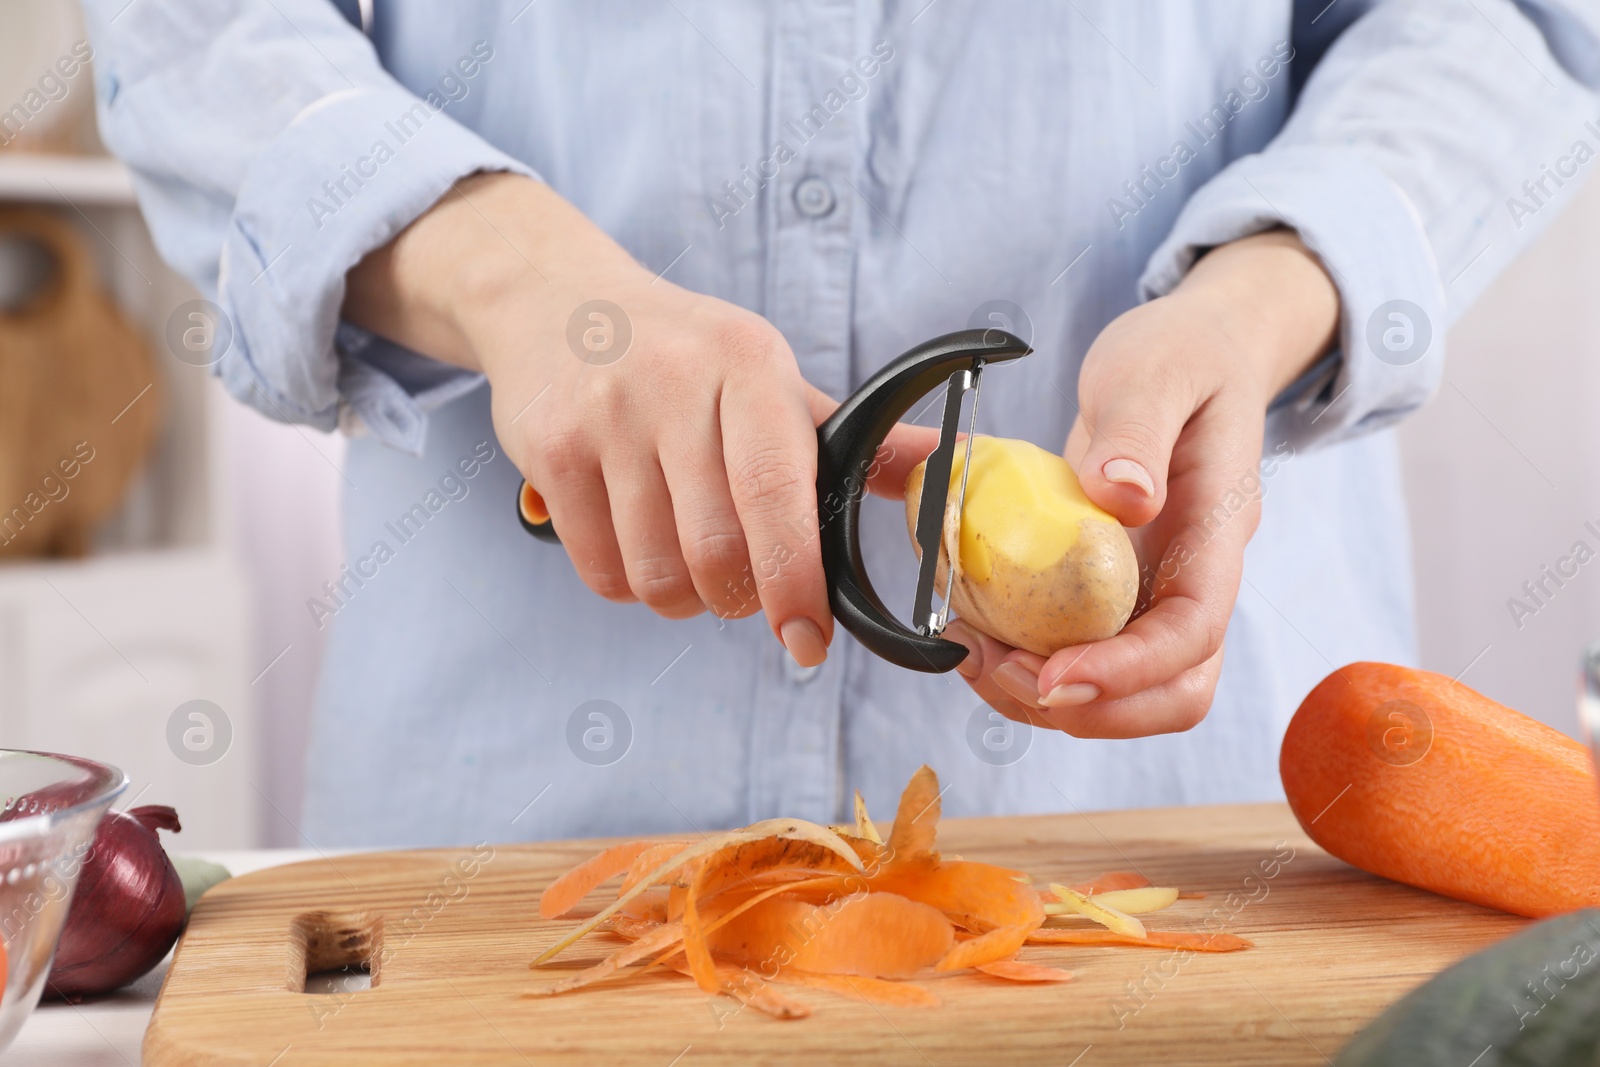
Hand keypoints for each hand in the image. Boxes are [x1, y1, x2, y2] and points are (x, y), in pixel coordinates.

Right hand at [343, 173, 935, 666]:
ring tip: (686, 556)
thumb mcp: (767, 375)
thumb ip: (851, 439)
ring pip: (657, 575)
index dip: (795, 581)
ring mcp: (604, 416)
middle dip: (739, 597)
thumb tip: (944, 468)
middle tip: (743, 586)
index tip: (807, 640)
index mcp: (748, 364)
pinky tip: (636, 540)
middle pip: (716, 552)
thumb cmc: (683, 354)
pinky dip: (629, 585)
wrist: (555, 299)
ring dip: (683, 597)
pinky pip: (601, 574)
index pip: (775, 493)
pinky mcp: (549, 451)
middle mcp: (674, 383)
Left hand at [943, 229, 1338, 736]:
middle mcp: (1195, 574)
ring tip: (977, 659)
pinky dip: (1033, 663)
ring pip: (1131, 688)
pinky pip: (1087, 651)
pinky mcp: (1117, 587)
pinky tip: (981, 635)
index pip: (1194, 632)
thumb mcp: (1156, 370)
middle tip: (1000, 674)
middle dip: (1092, 707)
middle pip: (1175, 688)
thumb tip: (1123, 498)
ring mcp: (1159, 586)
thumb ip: (1138, 430)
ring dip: (1053, 697)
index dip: (1130, 672)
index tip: (1057, 678)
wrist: (1195, 352)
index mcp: (1217, 529)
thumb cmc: (1182, 354)